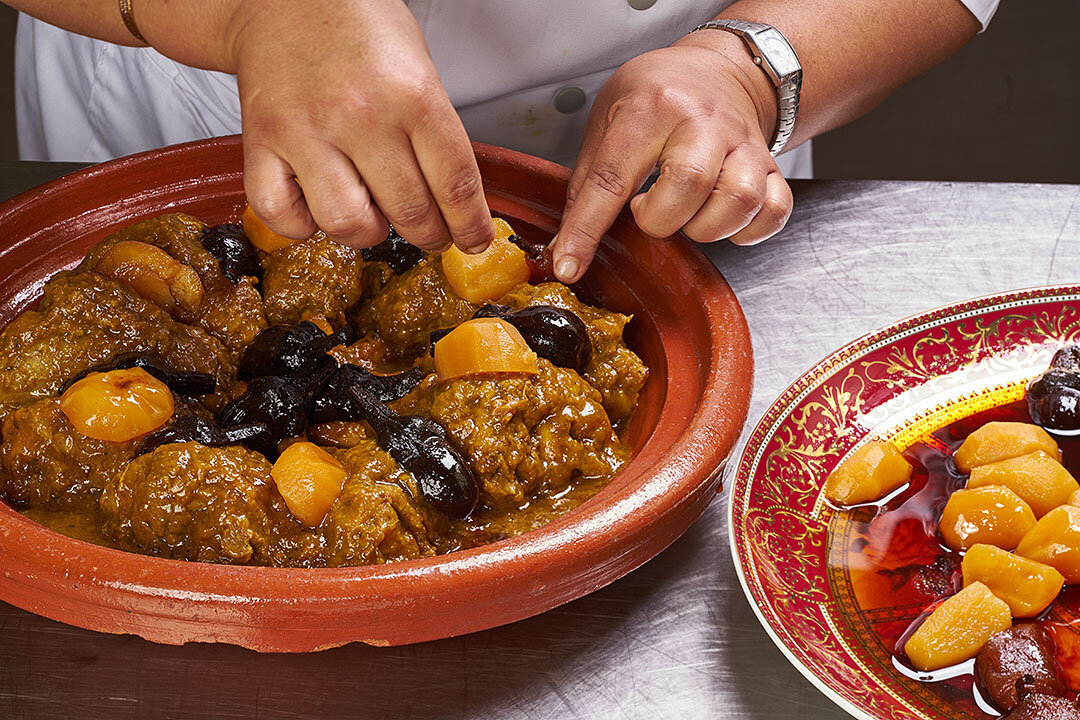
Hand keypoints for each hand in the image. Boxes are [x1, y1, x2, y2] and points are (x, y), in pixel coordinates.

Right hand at [223, 0, 492, 251]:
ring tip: (372, 211)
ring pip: (348, 225)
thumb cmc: (360, 32)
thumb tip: (457, 206)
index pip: (456, 184)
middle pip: (409, 212)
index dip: (471, 226)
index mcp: (412, 94)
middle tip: (428, 230)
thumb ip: (437, 134)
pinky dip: (303, 225)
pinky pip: (283, 217)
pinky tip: (317, 203)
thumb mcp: (420, 69)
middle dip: (428, 234)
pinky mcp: (261, 142)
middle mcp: (360, 114)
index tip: (473, 241)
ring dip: (368, 232)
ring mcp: (306, 130)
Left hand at [551, 32, 793, 282]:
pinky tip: (722, 220)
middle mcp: (702, 121)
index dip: (586, 230)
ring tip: (686, 213)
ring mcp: (742, 142)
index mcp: (650, 106)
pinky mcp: (771, 163)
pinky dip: (749, 230)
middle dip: (659, 220)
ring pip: (739, 200)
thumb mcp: (608, 119)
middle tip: (647, 210)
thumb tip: (565, 247)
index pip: (611, 178)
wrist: (720, 68)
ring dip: (706, 227)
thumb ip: (588, 183)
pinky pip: (774, 210)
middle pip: (687, 185)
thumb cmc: (657, 96)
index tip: (568, 265)